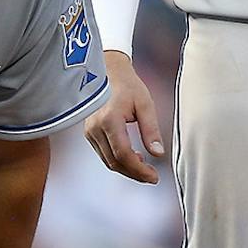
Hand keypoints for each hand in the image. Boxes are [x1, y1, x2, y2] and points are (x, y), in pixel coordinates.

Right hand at [83, 52, 164, 182]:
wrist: (107, 71)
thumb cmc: (127, 84)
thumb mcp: (145, 104)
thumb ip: (151, 130)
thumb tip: (158, 154)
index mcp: (109, 120)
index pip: (123, 154)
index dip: (139, 170)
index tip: (154, 177)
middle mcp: (95, 128)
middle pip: (114, 162)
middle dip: (134, 173)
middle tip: (152, 177)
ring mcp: (89, 132)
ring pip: (108, 161)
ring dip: (127, 169)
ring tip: (146, 169)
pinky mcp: (89, 133)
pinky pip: (103, 154)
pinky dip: (118, 161)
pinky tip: (134, 158)